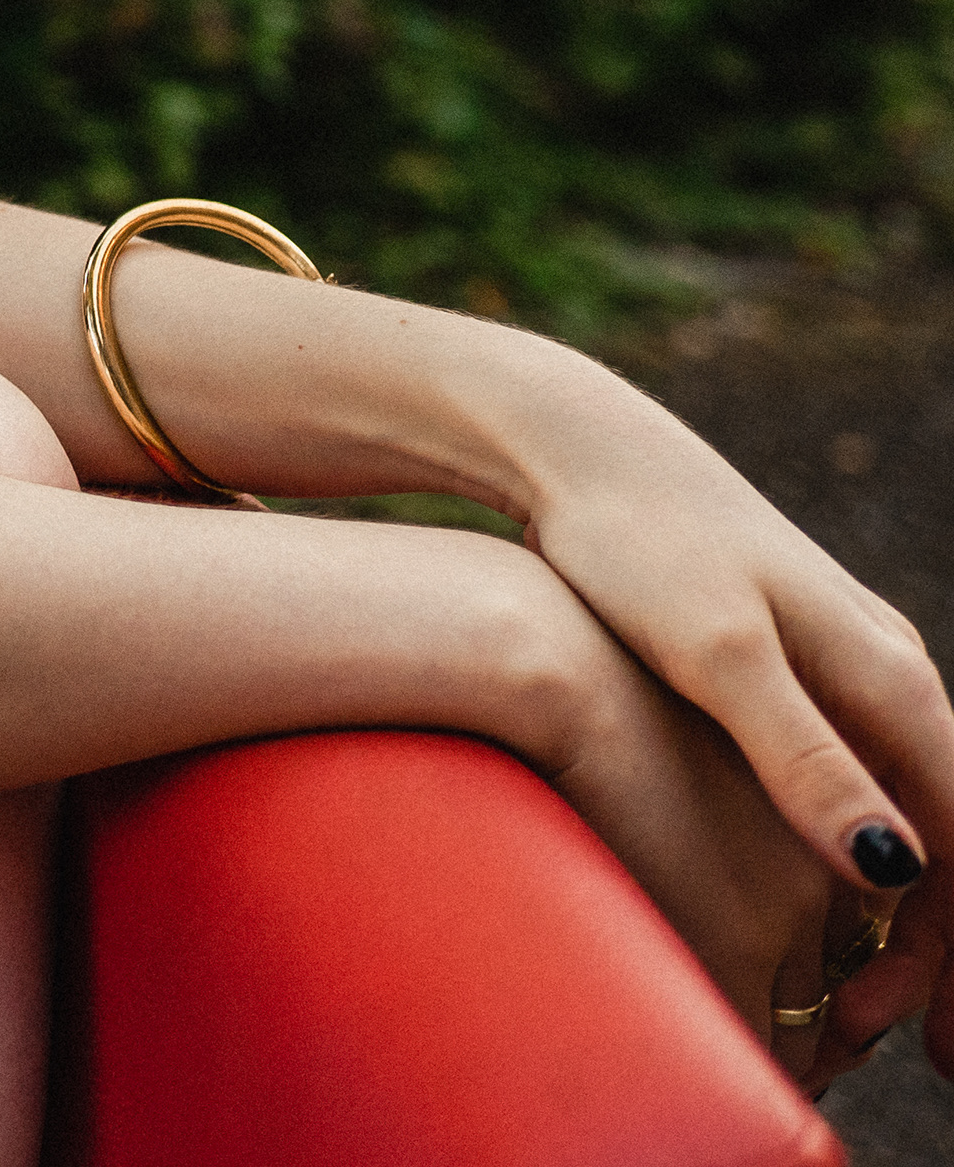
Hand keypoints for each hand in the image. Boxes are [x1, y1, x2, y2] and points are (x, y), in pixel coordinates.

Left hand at [499, 362, 952, 1074]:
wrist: (576, 450)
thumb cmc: (634, 544)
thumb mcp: (717, 657)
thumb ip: (804, 756)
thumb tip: (895, 867)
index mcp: (889, 679)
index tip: (925, 1038)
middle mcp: (886, 675)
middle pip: (950, 841)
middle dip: (933, 953)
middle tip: (872, 1042)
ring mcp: (838, 670)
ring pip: (905, 817)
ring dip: (892, 919)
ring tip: (843, 1007)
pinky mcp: (786, 670)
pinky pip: (854, 787)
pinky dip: (849, 865)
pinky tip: (811, 919)